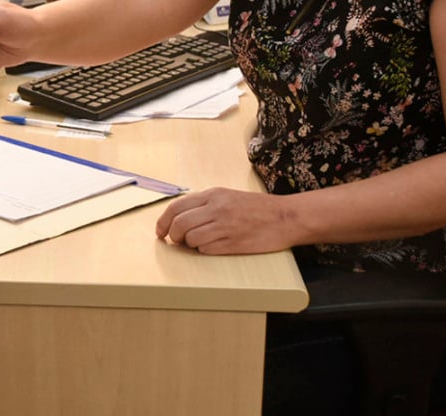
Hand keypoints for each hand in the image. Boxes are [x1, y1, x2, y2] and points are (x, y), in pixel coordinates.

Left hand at [154, 187, 297, 254]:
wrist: (286, 217)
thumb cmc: (257, 208)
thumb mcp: (227, 196)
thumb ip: (204, 204)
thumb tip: (179, 217)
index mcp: (213, 194)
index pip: (176, 207)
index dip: (163, 221)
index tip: (160, 231)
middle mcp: (217, 208)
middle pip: (179, 224)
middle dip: (173, 235)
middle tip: (176, 240)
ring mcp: (225, 226)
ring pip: (191, 239)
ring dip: (190, 244)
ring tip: (200, 242)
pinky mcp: (233, 243)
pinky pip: (206, 250)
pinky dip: (204, 251)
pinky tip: (214, 246)